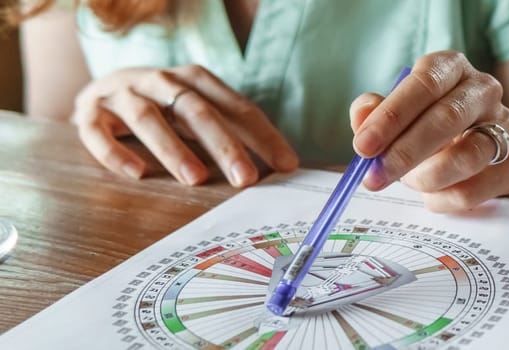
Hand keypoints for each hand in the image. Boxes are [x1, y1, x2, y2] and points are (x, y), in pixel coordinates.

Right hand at [72, 65, 298, 186]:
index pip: (236, 107)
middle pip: (196, 110)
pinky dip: (115, 153)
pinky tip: (135, 174)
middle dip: (224, 145)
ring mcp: (123, 94)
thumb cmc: (166, 108)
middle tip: (246, 177)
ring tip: (196, 179)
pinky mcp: (90, 112)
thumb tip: (276, 166)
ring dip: (173, 149)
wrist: (103, 90)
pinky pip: (98, 132)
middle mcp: (161, 81)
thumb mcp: (200, 113)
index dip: (263, 136)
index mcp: (195, 80)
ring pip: (148, 118)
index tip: (286, 164)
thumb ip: (232, 133)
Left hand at [349, 51, 508, 211]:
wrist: (476, 147)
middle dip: (405, 152)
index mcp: (452, 67)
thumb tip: (362, 117)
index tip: (364, 145)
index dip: (392, 116)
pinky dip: (444, 199)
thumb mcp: (398, 112)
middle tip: (376, 176)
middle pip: (448, 118)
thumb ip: (375, 112)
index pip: (425, 83)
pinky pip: (476, 190)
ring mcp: (505, 127)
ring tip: (409, 182)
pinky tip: (431, 195)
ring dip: (427, 177)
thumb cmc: (427, 124)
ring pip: (467, 157)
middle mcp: (484, 91)